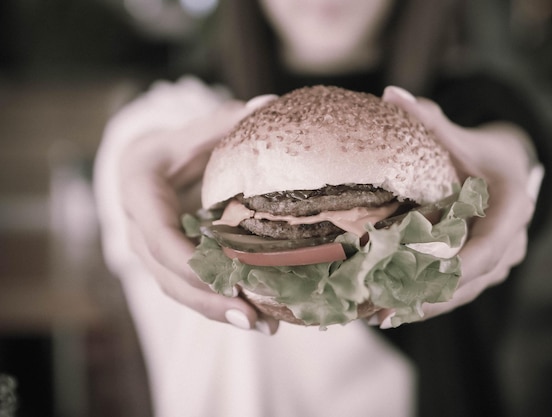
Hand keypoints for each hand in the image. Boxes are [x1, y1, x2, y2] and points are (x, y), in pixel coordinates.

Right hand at [118, 94, 280, 334]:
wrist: (150, 167)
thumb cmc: (174, 146)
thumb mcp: (194, 130)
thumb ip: (225, 122)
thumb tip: (268, 103)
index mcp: (139, 193)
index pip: (158, 236)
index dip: (189, 263)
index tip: (228, 282)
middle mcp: (138, 230)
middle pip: (169, 276)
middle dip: (211, 301)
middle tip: (255, 317)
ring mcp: (152, 252)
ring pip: (179, 291)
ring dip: (219, 312)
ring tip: (265, 325)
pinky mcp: (169, 264)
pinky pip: (191, 290)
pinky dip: (220, 304)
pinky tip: (257, 315)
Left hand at [373, 86, 538, 326]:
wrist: (508, 169)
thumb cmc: (483, 152)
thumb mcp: (462, 136)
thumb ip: (430, 121)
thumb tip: (390, 94)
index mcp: (511, 210)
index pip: (487, 248)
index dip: (453, 269)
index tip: (415, 282)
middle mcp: (510, 241)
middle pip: (470, 280)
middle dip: (425, 297)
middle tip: (382, 310)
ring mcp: (499, 260)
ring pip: (462, 292)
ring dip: (421, 306)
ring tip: (378, 317)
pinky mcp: (483, 269)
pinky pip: (457, 291)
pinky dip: (425, 301)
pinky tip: (390, 311)